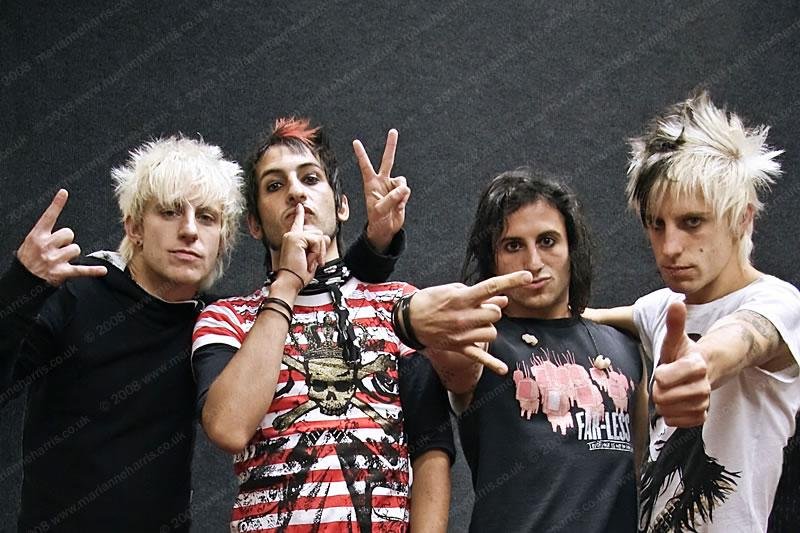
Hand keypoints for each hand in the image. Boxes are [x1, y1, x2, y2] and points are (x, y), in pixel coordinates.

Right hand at [16, 189, 106, 285]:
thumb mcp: (30, 243)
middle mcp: (45, 246)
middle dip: (67, 240)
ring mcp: (54, 259)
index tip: (64, 193)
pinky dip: (92, 271)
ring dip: (71, 255)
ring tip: (60, 260)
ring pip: (76, 249)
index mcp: (37, 236)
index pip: (48, 217)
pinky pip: (81, 270)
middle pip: (69, 234)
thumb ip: (44, 234)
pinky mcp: (62, 272)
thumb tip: (62, 231)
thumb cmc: (28, 260)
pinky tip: (102, 271)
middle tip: (58, 249)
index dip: (56, 204)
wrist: (23, 279)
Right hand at [277, 204, 329, 289]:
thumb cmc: (297, 274)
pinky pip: (317, 241)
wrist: (290, 281)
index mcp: (292, 240)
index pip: (298, 224)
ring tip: (308, 261)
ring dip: (318, 252)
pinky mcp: (296, 238)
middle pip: (318, 234)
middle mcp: (291, 235)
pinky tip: (308, 259)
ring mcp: (293, 235)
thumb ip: (317, 246)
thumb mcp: (311, 258)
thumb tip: (326, 237)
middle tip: (311, 261)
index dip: (299, 214)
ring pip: (319, 237)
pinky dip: (316, 252)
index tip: (300, 206)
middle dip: (320, 249)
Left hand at [353, 129, 409, 251]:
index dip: (361, 154)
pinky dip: (404, 198)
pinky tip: (399, 205)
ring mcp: (392, 186)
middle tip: (393, 131)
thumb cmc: (377, 219)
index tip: (355, 142)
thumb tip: (404, 188)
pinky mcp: (401, 193)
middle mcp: (382, 181)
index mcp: (371, 184)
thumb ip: (391, 198)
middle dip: (391, 146)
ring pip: (401, 181)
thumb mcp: (380, 210)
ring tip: (395, 203)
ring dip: (400, 192)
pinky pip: (406, 191)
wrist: (385, 228)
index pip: (365, 166)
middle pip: (388, 160)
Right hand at [410, 271, 533, 374]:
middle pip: (495, 314)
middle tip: (481, 309)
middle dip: (493, 310)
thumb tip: (502, 299)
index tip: (527, 276)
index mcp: (462, 298)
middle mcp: (464, 316)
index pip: (492, 287)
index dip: (511, 281)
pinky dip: (492, 364)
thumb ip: (479, 295)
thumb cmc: (431, 300)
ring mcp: (462, 334)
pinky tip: (504, 370)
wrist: (409, 320)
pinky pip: (480, 357)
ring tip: (476, 324)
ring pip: (492, 332)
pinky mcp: (459, 347)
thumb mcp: (452, 290)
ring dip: (489, 327)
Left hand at [652, 301, 710, 426]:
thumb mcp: (676, 339)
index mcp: (696, 365)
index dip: (659, 375)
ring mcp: (704, 402)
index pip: (664, 378)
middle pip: (663, 397)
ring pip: (670, 411)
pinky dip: (671, 416)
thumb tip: (677, 303)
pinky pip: (678, 423)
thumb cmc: (683, 355)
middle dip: (658, 390)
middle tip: (664, 383)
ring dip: (663, 404)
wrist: (701, 372)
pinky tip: (674, 404)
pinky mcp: (702, 416)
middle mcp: (703, 385)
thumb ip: (675, 324)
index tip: (664, 369)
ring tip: (669, 392)